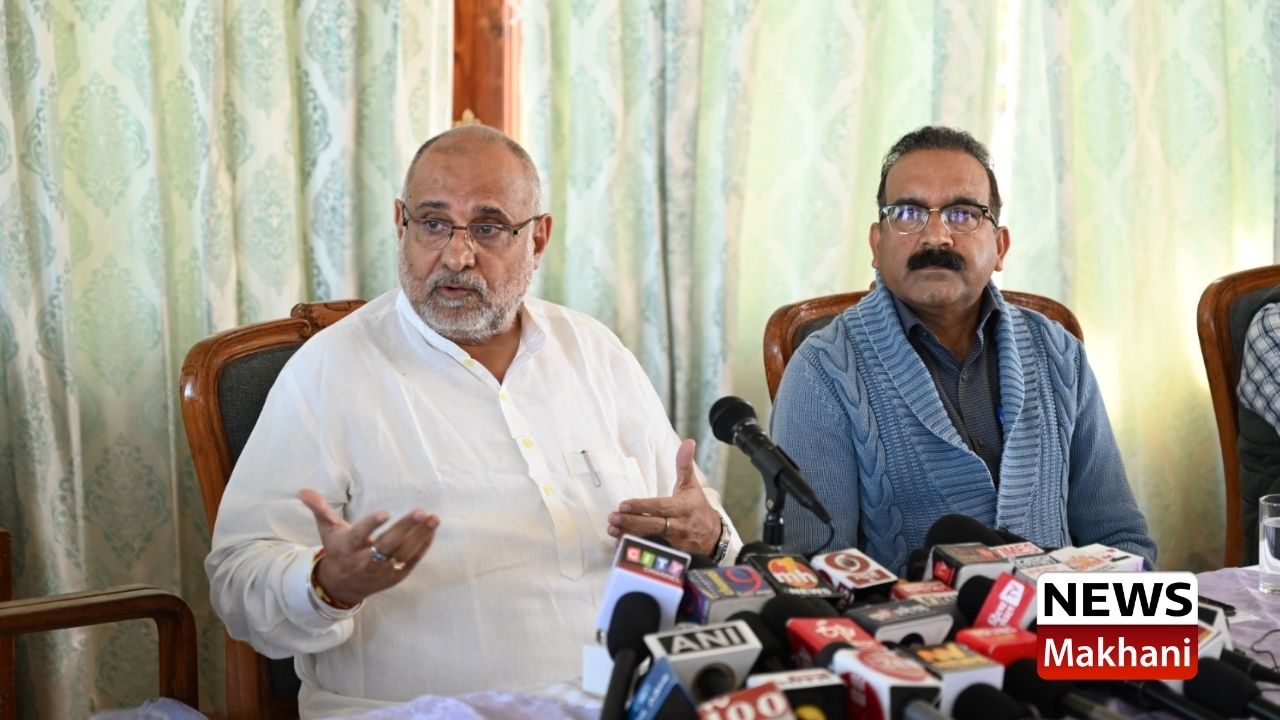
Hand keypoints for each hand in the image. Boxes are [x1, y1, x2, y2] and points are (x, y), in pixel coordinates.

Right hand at [298, 489, 439, 606]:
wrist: (343, 586)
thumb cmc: (338, 550)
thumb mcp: (327, 531)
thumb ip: (319, 509)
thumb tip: (303, 491)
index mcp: (347, 549)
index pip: (359, 536)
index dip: (371, 525)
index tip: (384, 512)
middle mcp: (365, 562)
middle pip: (386, 546)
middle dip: (404, 529)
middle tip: (420, 511)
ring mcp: (382, 572)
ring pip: (403, 554)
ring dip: (420, 536)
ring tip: (434, 518)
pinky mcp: (395, 576)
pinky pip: (412, 561)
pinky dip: (423, 546)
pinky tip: (432, 529)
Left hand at [607, 439, 719, 556]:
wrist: (713, 537)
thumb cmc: (698, 508)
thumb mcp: (692, 486)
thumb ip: (684, 465)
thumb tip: (688, 442)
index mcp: (683, 508)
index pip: (660, 507)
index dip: (642, 506)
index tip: (623, 504)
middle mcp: (679, 526)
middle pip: (653, 525)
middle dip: (631, 522)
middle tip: (612, 518)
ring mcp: (675, 543)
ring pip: (650, 540)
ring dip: (629, 536)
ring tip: (612, 530)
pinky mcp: (671, 554)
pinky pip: (652, 552)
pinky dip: (636, 549)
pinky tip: (620, 544)